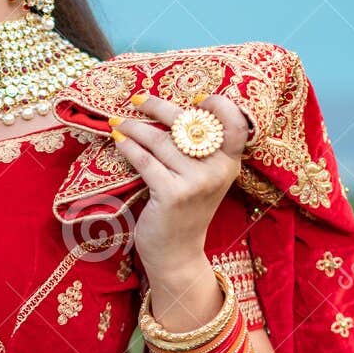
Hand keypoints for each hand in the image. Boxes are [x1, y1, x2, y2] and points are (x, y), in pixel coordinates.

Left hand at [111, 92, 249, 279]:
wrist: (177, 254)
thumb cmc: (185, 212)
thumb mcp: (202, 180)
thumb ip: (198, 153)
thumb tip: (169, 113)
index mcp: (229, 163)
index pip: (236, 123)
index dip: (218, 105)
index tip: (194, 98)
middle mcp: (217, 170)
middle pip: (188, 123)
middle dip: (158, 106)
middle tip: (138, 100)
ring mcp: (195, 182)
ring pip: (160, 140)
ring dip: (134, 127)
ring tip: (118, 122)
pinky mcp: (171, 194)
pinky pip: (145, 160)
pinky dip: (128, 147)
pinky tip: (118, 141)